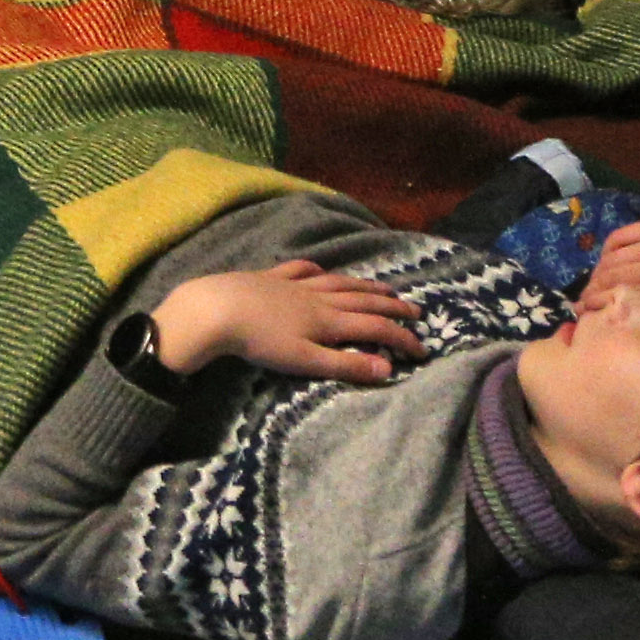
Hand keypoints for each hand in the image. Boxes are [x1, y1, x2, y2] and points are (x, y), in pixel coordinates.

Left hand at [152, 262, 420, 383]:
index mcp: (329, 321)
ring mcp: (293, 284)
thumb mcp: (305, 361)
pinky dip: (316, 270)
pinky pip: (300, 270)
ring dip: (365, 286)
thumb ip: (345, 365)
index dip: (401, 339)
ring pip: (338, 283)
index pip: (375, 329)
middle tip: (416, 312)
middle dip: (392, 308)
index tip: (423, 349)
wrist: (215, 309)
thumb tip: (388, 369)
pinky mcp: (269, 278)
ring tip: (383, 289)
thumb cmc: (260, 341)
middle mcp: (318, 298)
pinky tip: (321, 270)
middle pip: (363, 301)